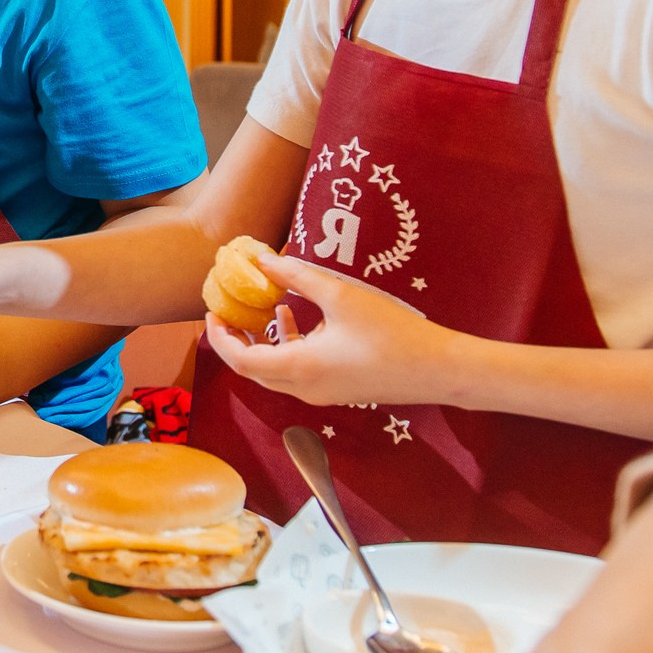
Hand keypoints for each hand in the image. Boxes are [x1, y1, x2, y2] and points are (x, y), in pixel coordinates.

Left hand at [199, 249, 460, 408]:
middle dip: (235, 340)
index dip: (220, 336)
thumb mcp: (341, 296)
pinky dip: (286, 348)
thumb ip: (297, 277)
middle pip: (253, 370)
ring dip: (262, 343)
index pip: (241, 360)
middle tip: (228, 310)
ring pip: (275, 373)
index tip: (213, 310)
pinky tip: (294, 317)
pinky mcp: (339, 391)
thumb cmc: (392, 333)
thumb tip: (262, 259)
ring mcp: (323, 394)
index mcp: (299, 368)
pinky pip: (297, 373)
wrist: (440, 369)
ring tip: (262, 307)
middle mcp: (305, 388)